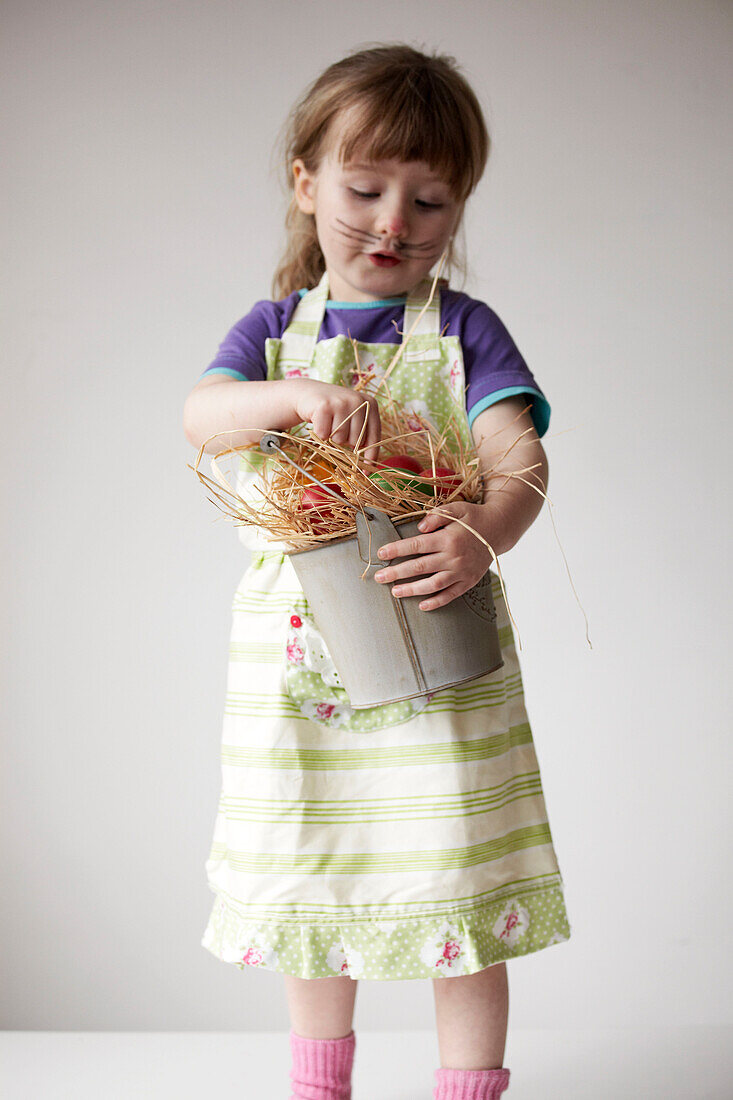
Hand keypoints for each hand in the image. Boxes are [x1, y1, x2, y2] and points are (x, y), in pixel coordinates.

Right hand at [289, 380, 380, 460]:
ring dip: (331, 437)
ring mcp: (341, 402)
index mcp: (371, 404)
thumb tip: (368, 466)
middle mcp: (359, 401)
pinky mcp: (324, 406)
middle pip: (356, 441)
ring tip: (329, 423)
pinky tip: (318, 421)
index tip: (366, 472)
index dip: (370, 456)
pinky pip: (324, 435)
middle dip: (345, 442)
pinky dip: (319, 433)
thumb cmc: (334, 412)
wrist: (308, 393)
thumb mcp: (353, 418)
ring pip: (340, 439)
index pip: (374, 437)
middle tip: (337, 429)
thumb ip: (362, 435)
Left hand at [372, 500, 505, 609]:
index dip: (396, 550)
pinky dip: (437, 602)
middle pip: (420, 567)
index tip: (380, 553)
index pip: (416, 545)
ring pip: (433, 584)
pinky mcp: (469, 581)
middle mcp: (453, 557)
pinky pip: (451, 594)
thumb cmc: (473, 518)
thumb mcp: (456, 508)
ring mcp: (461, 571)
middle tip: (379, 577)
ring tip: (395, 592)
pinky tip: (422, 606)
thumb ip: (437, 516)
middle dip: (397, 572)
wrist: (500, 529)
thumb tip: (418, 528)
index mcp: (448, 538)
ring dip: (412, 590)